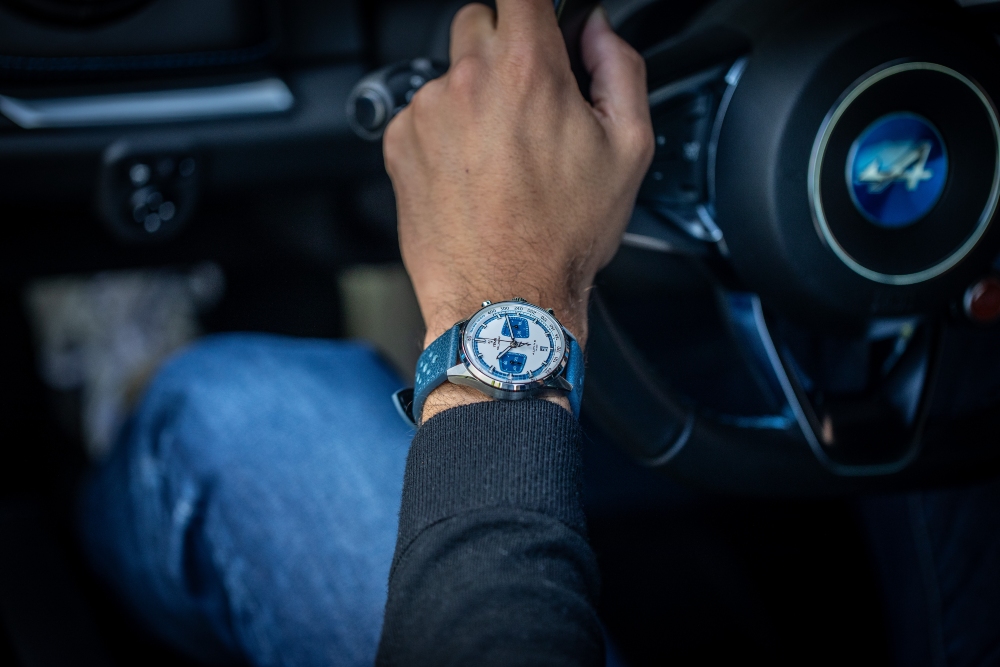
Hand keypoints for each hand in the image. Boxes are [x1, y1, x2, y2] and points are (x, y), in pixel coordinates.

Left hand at [385, 0, 652, 418]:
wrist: (502, 299)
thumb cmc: (562, 236)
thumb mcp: (629, 150)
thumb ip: (620, 69)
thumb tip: (600, 31)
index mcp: (528, 70)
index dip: (534, 7)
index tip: (540, 24)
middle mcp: (468, 81)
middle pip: (478, 20)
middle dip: (503, 46)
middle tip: (527, 99)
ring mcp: (427, 112)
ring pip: (450, 72)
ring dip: (473, 95)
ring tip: (500, 154)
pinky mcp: (399, 143)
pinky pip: (422, 114)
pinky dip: (444, 131)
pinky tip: (470, 174)